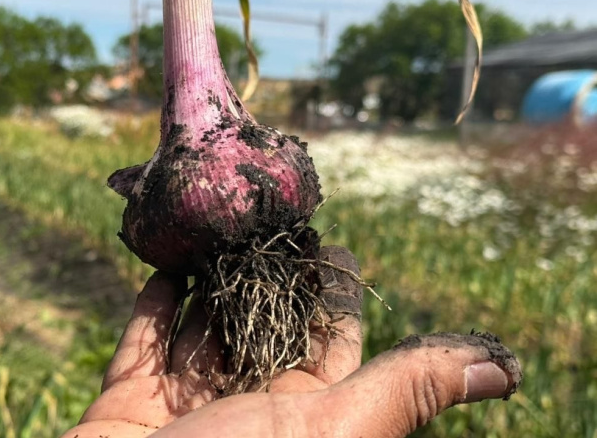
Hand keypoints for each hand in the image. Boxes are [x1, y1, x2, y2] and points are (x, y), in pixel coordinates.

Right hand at [62, 247, 521, 437]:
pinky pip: (143, 340)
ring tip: (216, 226)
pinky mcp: (127, 401)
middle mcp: (247, 408)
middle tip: (268, 216)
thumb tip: (504, 370)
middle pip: (265, 324)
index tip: (331, 242)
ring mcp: (184, 404)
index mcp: (303, 416)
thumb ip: (404, 391)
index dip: (335, 291)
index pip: (332, 340)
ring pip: (203, 326)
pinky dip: (154, 303)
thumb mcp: (332, 431)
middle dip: (268, 274)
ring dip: (209, 280)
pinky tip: (165, 264)